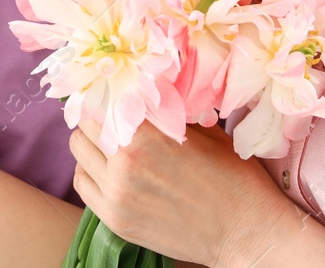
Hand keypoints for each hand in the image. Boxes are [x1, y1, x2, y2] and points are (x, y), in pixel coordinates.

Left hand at [69, 118, 299, 266]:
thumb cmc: (232, 176)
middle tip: (114, 120)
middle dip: (98, 120)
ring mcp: (116, 196)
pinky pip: (83, 185)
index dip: (107, 96)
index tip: (114, 95)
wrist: (244, 232)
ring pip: (79, 154)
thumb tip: (142, 93)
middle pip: (84, 127)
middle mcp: (124, 164)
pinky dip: (91, 173)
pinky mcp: (115, 221)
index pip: (101, 102)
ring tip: (114, 146)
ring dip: (92, 146)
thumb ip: (166, 113)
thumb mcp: (203, 130)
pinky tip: (111, 171)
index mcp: (146, 135)